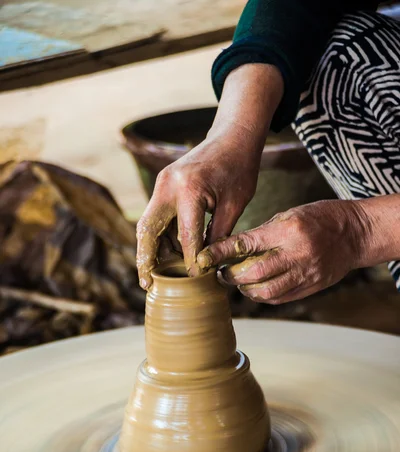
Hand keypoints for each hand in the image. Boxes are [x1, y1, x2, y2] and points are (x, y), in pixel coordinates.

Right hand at [136, 129, 260, 288]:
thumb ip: (218, 235)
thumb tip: (205, 264)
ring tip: (157, 276)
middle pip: (148, 230)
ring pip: (149, 225)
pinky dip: (161, 237)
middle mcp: (168, 186)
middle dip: (146, 260)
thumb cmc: (240, 168)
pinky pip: (157, 217)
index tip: (194, 279)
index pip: (185, 236)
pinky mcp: (164, 186)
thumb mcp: (235, 205)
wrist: (232, 136)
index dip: (189, 261)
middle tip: (147, 284)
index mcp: (190, 189)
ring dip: (153, 250)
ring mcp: (162, 184)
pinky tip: (170, 255)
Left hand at [197, 199, 370, 303]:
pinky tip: (257, 288)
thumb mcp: (289, 215)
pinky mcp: (312, 287)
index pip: (246, 244)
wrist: (356, 233)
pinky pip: (280, 298)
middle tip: (222, 273)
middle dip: (231, 276)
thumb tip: (232, 249)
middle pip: (253, 274)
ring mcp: (306, 274)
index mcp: (289, 230)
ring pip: (265, 292)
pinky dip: (263, 296)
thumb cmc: (319, 218)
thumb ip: (262, 234)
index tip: (203, 257)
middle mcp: (297, 254)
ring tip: (240, 282)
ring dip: (246, 290)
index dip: (220, 253)